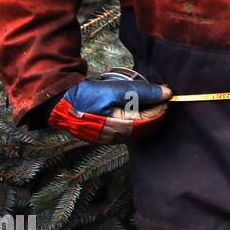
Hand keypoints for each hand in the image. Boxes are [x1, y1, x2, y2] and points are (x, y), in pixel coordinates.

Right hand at [46, 69, 172, 143]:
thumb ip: (142, 92)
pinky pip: (130, 129)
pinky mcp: (107, 136)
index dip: (162, 105)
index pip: (154, 119)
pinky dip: (137, 118)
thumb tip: (167, 93)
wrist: (61, 104)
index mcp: (123, 127)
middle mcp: (120, 137)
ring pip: (140, 128)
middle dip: (156, 110)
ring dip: (147, 114)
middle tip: (159, 94)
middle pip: (149, 125)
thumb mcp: (115, 90)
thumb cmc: (87, 96)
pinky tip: (135, 107)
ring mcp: (113, 138)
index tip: (166, 92)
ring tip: (148, 98)